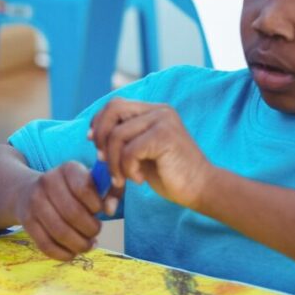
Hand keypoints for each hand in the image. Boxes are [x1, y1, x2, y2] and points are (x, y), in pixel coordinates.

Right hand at [19, 161, 105, 260]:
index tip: (98, 210)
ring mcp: (34, 202)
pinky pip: (46, 245)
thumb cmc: (70, 190)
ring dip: (79, 244)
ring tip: (87, 245)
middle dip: (90, 229)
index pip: (84, 189)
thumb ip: (110, 193)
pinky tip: (72, 252)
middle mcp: (47, 182)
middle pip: (73, 213)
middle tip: (95, 232)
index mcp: (68, 169)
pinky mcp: (27, 222)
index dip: (96, 206)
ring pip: (60, 232)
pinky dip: (63, 254)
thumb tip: (110, 210)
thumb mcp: (91, 182)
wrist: (28, 191)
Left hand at [89, 97, 214, 208]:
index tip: (95, 145)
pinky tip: (139, 180)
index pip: (115, 104)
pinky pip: (128, 151)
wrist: (202, 189)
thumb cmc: (170, 175)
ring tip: (124, 179)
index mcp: (153, 111)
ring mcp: (163, 120)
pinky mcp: (165, 136)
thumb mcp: (140, 153)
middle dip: (101, 137)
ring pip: (117, 136)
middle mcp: (159, 110)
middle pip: (112, 109)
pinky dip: (127, 169)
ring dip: (113, 163)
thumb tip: (92, 135)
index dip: (99, 123)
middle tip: (103, 161)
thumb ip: (122, 141)